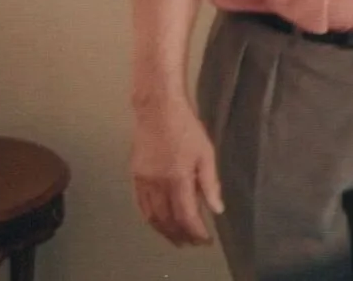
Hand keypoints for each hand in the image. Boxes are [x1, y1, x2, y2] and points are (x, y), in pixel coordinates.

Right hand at [131, 99, 223, 245]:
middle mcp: (158, 184)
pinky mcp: (135, 176)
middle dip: (181, 235)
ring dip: (165, 231)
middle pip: (168, 220)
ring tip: (177, 239)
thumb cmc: (187, 128)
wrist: (158, 109)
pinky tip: (158, 223)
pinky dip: (150, 219)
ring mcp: (144, 181)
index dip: (196, 232)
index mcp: (178, 179)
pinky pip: (141, 205)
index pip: (187, 216)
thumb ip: (210, 183)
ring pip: (152, 216)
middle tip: (193, 243)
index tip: (205, 240)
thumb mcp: (206, 153)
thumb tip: (217, 209)